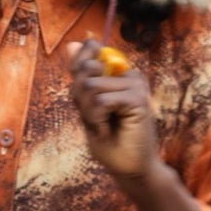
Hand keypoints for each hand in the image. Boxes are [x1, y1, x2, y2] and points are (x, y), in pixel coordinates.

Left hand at [66, 37, 158, 182]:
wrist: (130, 167)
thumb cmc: (109, 140)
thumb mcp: (86, 106)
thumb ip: (80, 77)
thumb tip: (71, 43)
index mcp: (116, 74)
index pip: (88, 55)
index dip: (77, 76)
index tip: (87, 103)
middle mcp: (128, 74)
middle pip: (86, 69)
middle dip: (81, 98)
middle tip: (94, 119)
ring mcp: (135, 84)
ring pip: (91, 86)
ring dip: (89, 112)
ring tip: (102, 126)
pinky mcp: (138, 98)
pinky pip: (102, 100)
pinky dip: (97, 119)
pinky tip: (106, 131)